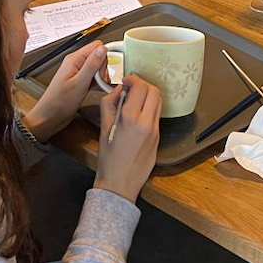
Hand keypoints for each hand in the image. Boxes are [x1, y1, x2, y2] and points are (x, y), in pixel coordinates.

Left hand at [23, 42, 105, 140]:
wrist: (50, 117)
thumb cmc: (58, 102)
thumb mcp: (79, 83)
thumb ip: (92, 65)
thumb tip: (102, 49)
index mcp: (74, 59)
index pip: (97, 46)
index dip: (104, 57)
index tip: (103, 71)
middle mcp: (76, 63)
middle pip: (99, 56)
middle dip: (103, 69)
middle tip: (98, 81)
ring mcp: (78, 72)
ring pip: (98, 67)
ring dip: (101, 77)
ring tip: (96, 86)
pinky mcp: (80, 81)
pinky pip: (94, 77)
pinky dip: (98, 83)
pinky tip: (96, 89)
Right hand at [95, 76, 161, 201]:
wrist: (119, 183)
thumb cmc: (108, 159)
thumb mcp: (103, 128)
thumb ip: (109, 104)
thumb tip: (118, 89)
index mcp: (130, 118)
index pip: (140, 87)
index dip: (133, 79)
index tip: (125, 82)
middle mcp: (146, 122)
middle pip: (154, 91)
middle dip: (143, 85)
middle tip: (131, 88)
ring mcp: (155, 130)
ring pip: (158, 102)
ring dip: (149, 96)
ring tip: (135, 100)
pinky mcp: (158, 138)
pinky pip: (157, 116)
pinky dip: (150, 108)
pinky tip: (138, 114)